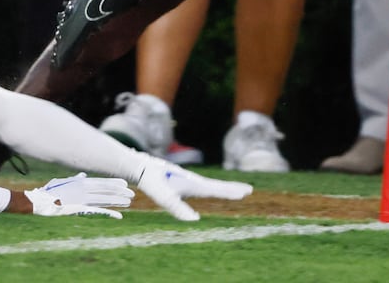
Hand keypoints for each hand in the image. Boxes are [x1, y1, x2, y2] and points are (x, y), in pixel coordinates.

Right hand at [24, 173, 132, 217]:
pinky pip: (98, 212)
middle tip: (132, 194)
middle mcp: (84, 189)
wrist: (40, 201)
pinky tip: (118, 215)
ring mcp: (83, 199)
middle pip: (106, 190)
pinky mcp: (80, 210)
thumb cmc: (50, 191)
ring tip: (128, 202)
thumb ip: (75, 179)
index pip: (102, 182)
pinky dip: (109, 213)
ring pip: (105, 200)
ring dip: (117, 201)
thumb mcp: (63, 181)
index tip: (125, 184)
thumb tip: (82, 175)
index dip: (114, 183)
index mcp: (81, 181)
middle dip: (120, 192)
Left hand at [133, 156, 252, 221]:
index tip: (245, 192)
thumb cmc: (151, 182)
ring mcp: (187, 181)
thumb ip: (178, 208)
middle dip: (232, 188)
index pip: (215, 189)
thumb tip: (195, 220)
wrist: (140, 166)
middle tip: (249, 190)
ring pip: (210, 185)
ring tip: (236, 191)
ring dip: (224, 188)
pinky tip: (211, 191)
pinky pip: (202, 187)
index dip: (230, 192)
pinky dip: (213, 189)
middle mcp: (192, 181)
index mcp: (191, 184)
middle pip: (216, 186)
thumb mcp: (163, 197)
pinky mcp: (181, 182)